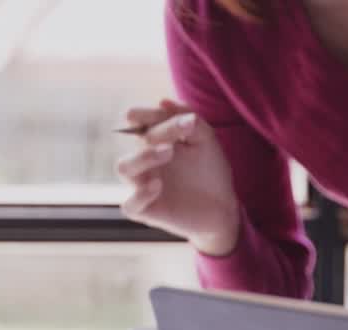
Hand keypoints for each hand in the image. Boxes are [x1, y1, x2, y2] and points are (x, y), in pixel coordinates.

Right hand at [115, 99, 239, 254]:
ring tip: (168, 152)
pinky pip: (130, 204)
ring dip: (143, 156)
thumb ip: (190, 120)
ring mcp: (142, 186)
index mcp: (155, 141)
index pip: (140, 121)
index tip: (160, 110)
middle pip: (133, 141)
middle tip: (174, 136)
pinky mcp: (146, 211)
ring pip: (123, 168)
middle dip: (152, 134)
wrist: (223, 207)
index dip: (144, 113)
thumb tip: (163, 100)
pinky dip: (140, 194)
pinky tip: (158, 185)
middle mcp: (145, 162)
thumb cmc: (210, 171)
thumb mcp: (206, 140)